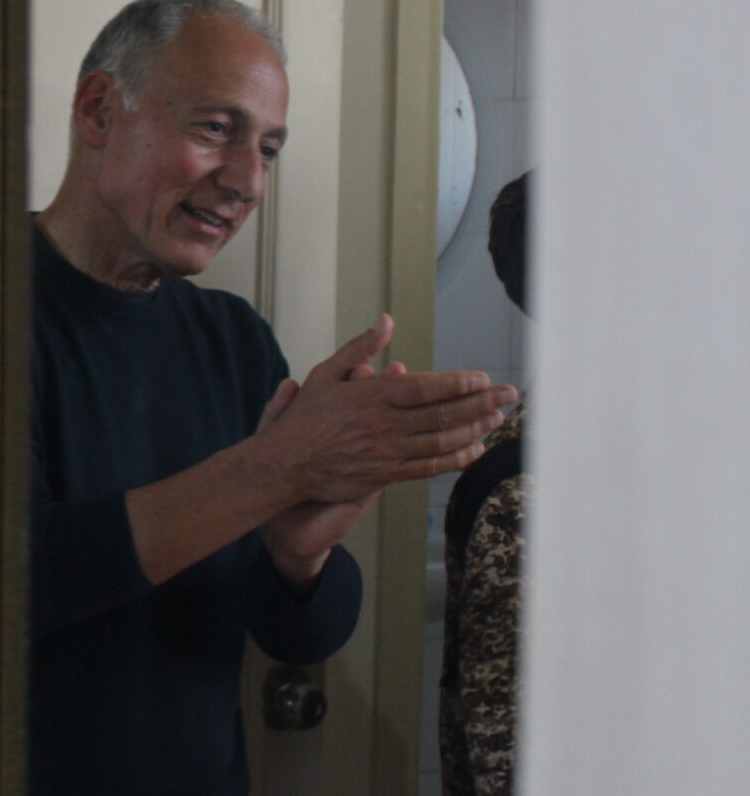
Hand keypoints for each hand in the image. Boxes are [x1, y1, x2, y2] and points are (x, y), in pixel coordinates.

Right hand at [247, 314, 515, 506]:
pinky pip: (429, 467)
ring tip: (497, 419)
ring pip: (441, 440)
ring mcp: (387, 451)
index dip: (458, 384)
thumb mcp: (326, 373)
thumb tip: (386, 321)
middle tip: (510, 395)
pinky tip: (475, 450)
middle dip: (482, 403)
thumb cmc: (305, 417)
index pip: (425, 388)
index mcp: (371, 395)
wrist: (285, 464)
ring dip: (474, 429)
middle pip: (442, 413)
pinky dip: (455, 459)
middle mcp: (384, 423)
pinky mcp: (386, 475)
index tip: (482, 378)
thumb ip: (361, 347)